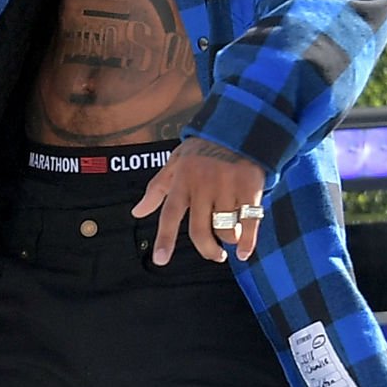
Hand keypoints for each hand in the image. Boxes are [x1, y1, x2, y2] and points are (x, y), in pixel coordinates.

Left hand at [133, 138, 267, 263]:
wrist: (238, 127)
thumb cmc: (202, 151)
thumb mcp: (175, 164)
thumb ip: (156, 190)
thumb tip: (136, 212)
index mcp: (183, 180)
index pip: (170, 214)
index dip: (165, 238)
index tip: (160, 259)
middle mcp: (203, 184)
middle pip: (200, 230)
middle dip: (208, 250)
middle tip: (215, 256)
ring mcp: (227, 186)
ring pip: (225, 229)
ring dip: (228, 239)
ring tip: (232, 236)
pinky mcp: (249, 187)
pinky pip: (249, 222)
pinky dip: (248, 242)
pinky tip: (244, 252)